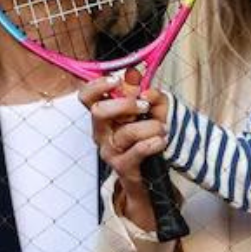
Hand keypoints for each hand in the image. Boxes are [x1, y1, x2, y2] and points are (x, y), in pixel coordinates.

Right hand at [78, 69, 168, 228]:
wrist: (151, 174)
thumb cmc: (147, 137)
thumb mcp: (152, 111)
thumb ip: (146, 93)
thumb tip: (136, 77)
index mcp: (103, 115)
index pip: (86, 97)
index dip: (97, 85)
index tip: (117, 79)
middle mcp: (101, 132)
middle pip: (99, 112)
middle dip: (126, 104)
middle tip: (145, 106)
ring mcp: (109, 151)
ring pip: (126, 132)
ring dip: (151, 126)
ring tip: (164, 129)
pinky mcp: (122, 166)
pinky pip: (137, 151)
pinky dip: (153, 143)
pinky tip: (162, 140)